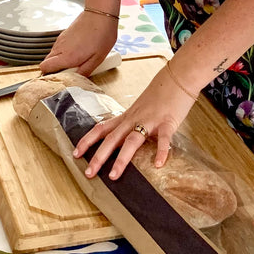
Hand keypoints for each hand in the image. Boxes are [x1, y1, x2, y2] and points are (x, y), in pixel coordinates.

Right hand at [39, 11, 117, 75]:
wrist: (100, 14)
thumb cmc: (101, 34)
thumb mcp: (97, 58)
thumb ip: (85, 71)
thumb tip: (77, 79)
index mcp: (67, 56)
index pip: (44, 68)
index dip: (49, 75)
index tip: (60, 78)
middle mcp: (60, 48)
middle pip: (47, 62)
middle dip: (55, 69)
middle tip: (70, 71)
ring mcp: (61, 40)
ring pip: (52, 54)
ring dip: (60, 60)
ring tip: (76, 61)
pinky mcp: (64, 34)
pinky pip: (58, 47)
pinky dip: (63, 52)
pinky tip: (77, 51)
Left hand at [73, 67, 198, 179]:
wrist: (177, 78)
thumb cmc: (160, 94)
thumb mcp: (140, 108)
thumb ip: (132, 122)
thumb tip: (124, 136)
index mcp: (126, 117)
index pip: (101, 128)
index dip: (87, 141)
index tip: (75, 153)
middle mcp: (134, 119)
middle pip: (112, 139)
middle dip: (98, 157)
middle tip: (88, 173)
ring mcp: (150, 121)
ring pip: (132, 141)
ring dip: (122, 159)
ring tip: (114, 176)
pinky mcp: (167, 123)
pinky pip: (163, 140)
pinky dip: (161, 152)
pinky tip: (158, 164)